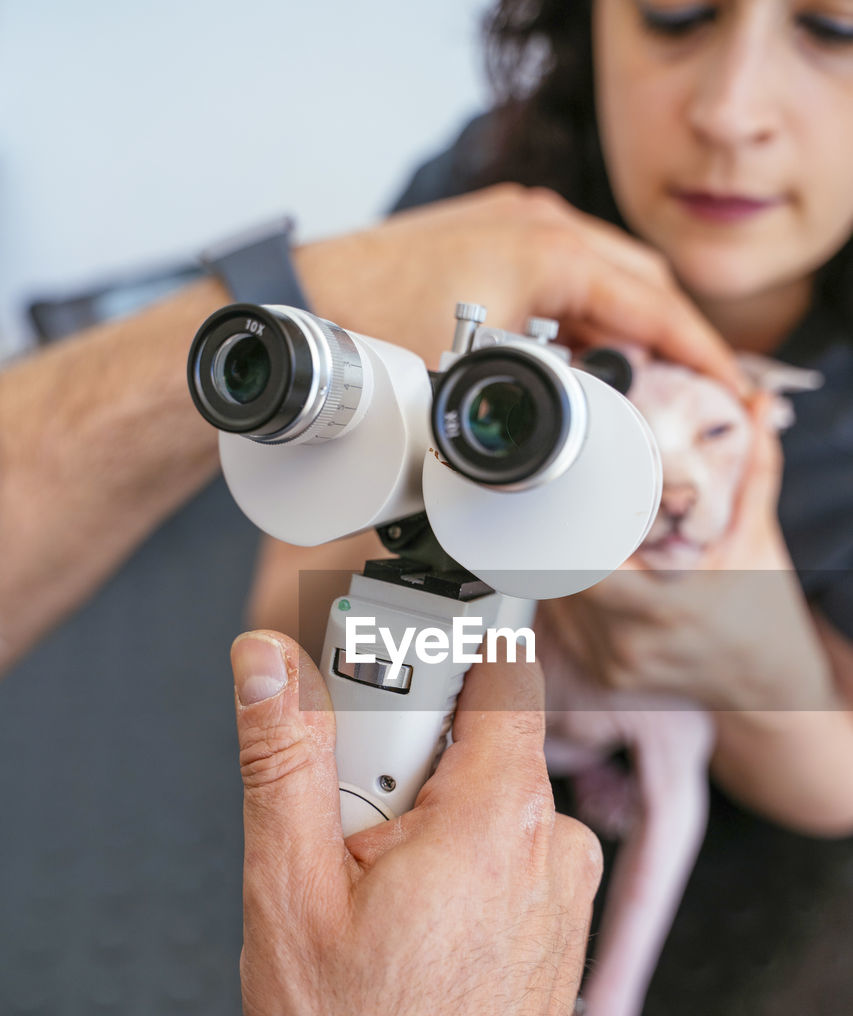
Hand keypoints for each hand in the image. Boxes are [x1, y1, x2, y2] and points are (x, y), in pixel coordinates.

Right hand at [231, 630, 600, 1015]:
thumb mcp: (291, 893)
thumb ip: (283, 759)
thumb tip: (267, 666)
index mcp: (497, 813)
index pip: (491, 665)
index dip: (419, 662)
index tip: (367, 692)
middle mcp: (548, 840)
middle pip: (467, 737)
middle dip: (394, 764)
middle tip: (348, 835)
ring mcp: (563, 885)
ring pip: (477, 801)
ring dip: (417, 826)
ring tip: (375, 904)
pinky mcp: (558, 922)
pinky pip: (500, 854)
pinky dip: (451, 867)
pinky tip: (411, 931)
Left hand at [294, 185, 744, 389]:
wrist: (301, 301)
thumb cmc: (368, 326)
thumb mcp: (471, 377)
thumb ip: (541, 404)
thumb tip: (583, 447)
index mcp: (549, 250)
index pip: (654, 304)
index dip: (699, 354)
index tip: (728, 390)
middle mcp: (536, 223)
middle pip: (639, 282)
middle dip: (671, 339)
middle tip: (690, 394)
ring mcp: (509, 225)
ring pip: (601, 277)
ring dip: (625, 326)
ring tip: (639, 384)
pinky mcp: (484, 240)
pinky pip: (561, 275)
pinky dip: (583, 314)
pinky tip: (578, 356)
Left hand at [540, 398, 833, 710]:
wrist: (766, 682)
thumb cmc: (761, 607)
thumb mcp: (758, 535)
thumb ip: (754, 468)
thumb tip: (756, 405)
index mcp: (666, 604)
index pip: (584, 567)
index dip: (563, 536)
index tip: (562, 507)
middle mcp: (632, 640)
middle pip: (562, 579)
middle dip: (565, 544)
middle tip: (573, 516)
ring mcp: (614, 663)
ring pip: (558, 602)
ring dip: (565, 571)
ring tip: (591, 549)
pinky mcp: (604, 675)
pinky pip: (568, 627)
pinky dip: (574, 600)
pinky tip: (600, 584)